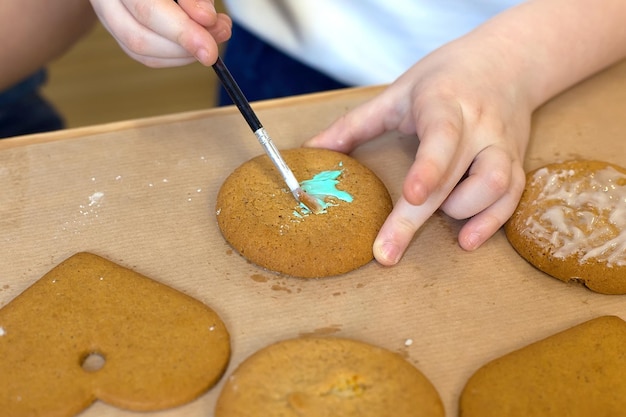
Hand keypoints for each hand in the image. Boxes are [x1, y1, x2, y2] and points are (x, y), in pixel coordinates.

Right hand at [89, 0, 230, 66]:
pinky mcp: (117, 29)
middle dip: (185, 47)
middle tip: (220, 35)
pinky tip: (195, 44)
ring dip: (183, 54)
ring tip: (212, 36)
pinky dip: (174, 55)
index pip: (148, 10)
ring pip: (140, 51)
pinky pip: (144, 54)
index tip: (210, 49)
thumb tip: (206, 20)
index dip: (183, 32)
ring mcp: (107, 15)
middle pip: (139, 37)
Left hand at [304, 36, 530, 265]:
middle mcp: (479, 124)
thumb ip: (354, 124)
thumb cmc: (444, 78)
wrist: (507, 62)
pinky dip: (491, 222)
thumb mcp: (397, 92)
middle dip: (418, 218)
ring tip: (442, 212)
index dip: (429, 167)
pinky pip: (513, 197)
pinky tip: (467, 239)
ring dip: (464, 211)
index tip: (411, 195)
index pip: (442, 135)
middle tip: (386, 253)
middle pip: (456, 175)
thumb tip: (312, 150)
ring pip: (496, 185)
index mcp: (445, 103)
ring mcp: (501, 144)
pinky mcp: (516, 161)